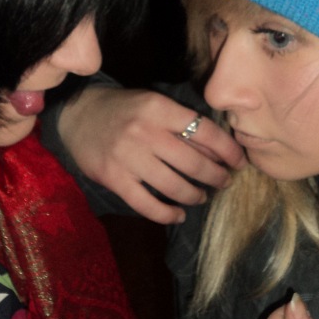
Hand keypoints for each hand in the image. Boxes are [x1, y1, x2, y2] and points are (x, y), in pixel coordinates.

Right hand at [57, 85, 244, 222]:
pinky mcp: (114, 178)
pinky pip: (147, 205)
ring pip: (174, 186)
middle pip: (193, 163)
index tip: (239, 162)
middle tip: (224, 182)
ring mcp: (128, 157)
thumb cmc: (125, 108)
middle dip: (216, 177)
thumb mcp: (154, 103)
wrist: (78, 113)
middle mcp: (145, 132)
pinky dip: (167, 214)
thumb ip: (182, 123)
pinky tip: (178, 214)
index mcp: (159, 109)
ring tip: (202, 196)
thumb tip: (220, 150)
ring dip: (195, 196)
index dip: (228, 151)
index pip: (205, 132)